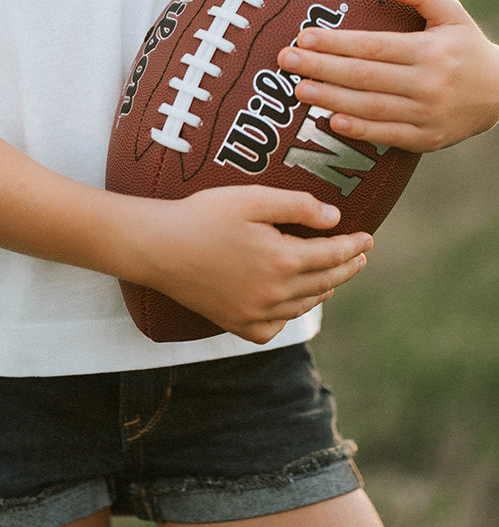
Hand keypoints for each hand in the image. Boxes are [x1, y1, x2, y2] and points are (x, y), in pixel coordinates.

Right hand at [142, 186, 371, 345]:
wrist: (157, 247)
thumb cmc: (202, 215)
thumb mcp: (251, 199)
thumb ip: (296, 206)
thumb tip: (334, 218)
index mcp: (283, 260)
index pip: (332, 255)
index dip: (353, 246)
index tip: (369, 238)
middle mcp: (275, 294)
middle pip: (324, 282)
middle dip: (346, 268)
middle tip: (360, 257)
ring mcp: (255, 313)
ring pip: (303, 306)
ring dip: (323, 290)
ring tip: (332, 278)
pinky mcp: (236, 324)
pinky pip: (274, 328)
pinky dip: (288, 316)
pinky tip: (289, 304)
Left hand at [278, 0, 498, 152]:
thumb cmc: (467, 48)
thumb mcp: (452, 14)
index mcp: (429, 51)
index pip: (373, 46)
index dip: (336, 43)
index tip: (304, 37)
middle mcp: (427, 84)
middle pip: (364, 76)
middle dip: (321, 68)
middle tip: (285, 61)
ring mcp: (427, 115)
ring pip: (371, 107)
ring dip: (330, 98)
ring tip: (298, 89)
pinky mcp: (427, 139)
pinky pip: (387, 135)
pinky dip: (359, 129)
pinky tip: (331, 121)